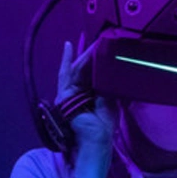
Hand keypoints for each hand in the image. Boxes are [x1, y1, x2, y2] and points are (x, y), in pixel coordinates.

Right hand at [56, 35, 117, 150]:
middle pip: (83, 69)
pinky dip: (66, 59)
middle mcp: (76, 93)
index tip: (101, 45)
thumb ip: (109, 86)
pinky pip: (65, 74)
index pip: (91, 73)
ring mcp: (68, 94)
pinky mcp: (63, 95)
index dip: (95, 60)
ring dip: (84, 55)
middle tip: (99, 38)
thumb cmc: (104, 125)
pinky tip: (68, 46)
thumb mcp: (111, 101)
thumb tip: (113, 69)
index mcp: (88, 95)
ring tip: (93, 41)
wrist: (96, 139)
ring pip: (76, 69)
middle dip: (90, 54)